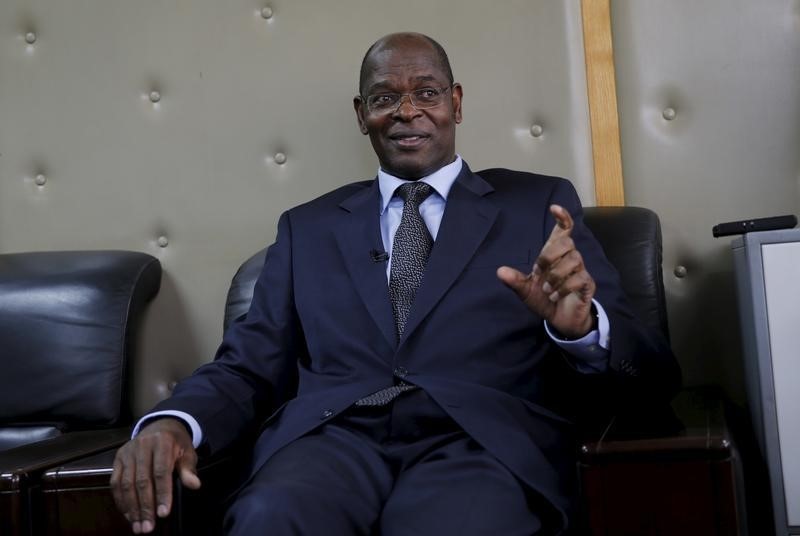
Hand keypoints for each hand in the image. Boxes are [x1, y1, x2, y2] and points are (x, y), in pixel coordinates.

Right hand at [110, 418, 200, 533]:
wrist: (161, 426)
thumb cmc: (176, 443)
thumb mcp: (187, 453)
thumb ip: (189, 469)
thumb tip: (194, 485)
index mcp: (162, 443)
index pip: (161, 472)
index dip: (162, 494)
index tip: (163, 514)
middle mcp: (142, 446)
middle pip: (142, 481)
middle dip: (145, 506)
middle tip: (148, 527)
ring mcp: (128, 452)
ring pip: (126, 484)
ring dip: (131, 508)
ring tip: (138, 525)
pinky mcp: (118, 458)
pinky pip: (115, 483)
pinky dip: (121, 501)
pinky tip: (128, 514)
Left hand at [497, 204, 595, 336]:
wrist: (560, 320)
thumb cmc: (545, 299)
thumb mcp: (526, 291)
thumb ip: (515, 281)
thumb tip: (500, 271)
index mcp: (555, 255)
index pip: (563, 230)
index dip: (562, 218)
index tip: (554, 207)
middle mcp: (570, 258)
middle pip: (567, 242)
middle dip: (549, 256)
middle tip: (539, 272)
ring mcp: (581, 270)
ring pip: (573, 259)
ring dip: (555, 276)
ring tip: (547, 290)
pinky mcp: (588, 284)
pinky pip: (578, 278)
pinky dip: (563, 288)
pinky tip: (555, 296)